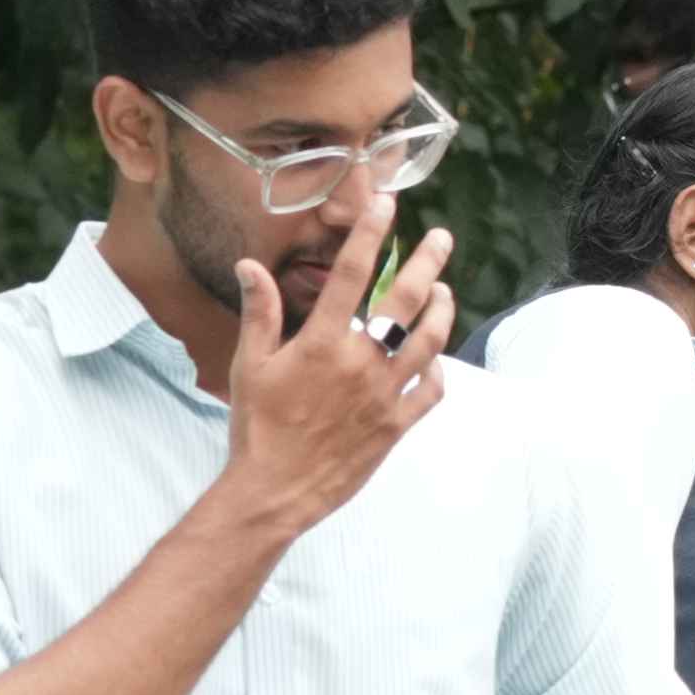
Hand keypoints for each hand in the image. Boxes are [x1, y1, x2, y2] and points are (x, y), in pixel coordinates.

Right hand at [215, 220, 455, 538]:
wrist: (275, 490)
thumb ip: (259, 312)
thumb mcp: (250, 365)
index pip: (352, 275)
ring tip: (445, 291)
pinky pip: (431, 390)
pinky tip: (434, 358)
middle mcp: (361, 362)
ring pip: (430, 341)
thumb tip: (250, 265)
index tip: (388, 205)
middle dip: (428, 263)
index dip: (371, 234)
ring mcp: (385, 394)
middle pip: (406, 301)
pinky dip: (438, 369)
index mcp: (322, 343)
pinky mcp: (398, 425)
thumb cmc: (257, 426)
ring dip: (442, 311)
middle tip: (442, 238)